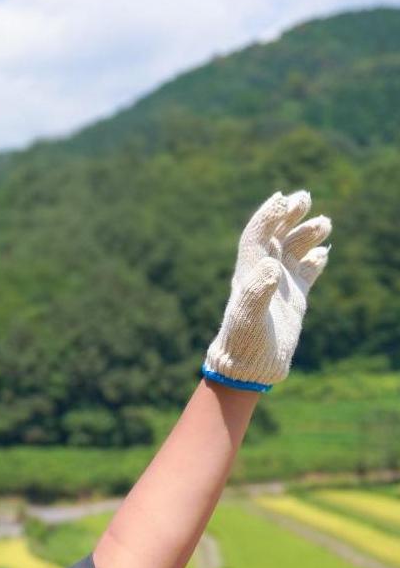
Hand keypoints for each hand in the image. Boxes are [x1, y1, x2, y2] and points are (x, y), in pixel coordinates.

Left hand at [201, 189, 330, 390]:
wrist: (249, 369)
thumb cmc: (244, 344)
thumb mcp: (249, 318)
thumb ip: (257, 292)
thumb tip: (271, 265)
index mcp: (248, 275)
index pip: (256, 237)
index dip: (268, 218)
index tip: (282, 200)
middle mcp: (262, 276)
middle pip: (275, 238)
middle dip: (288, 217)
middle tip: (304, 198)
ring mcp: (279, 287)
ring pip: (292, 252)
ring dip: (305, 235)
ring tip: (324, 223)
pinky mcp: (293, 300)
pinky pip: (305, 273)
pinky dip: (314, 261)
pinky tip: (323, 252)